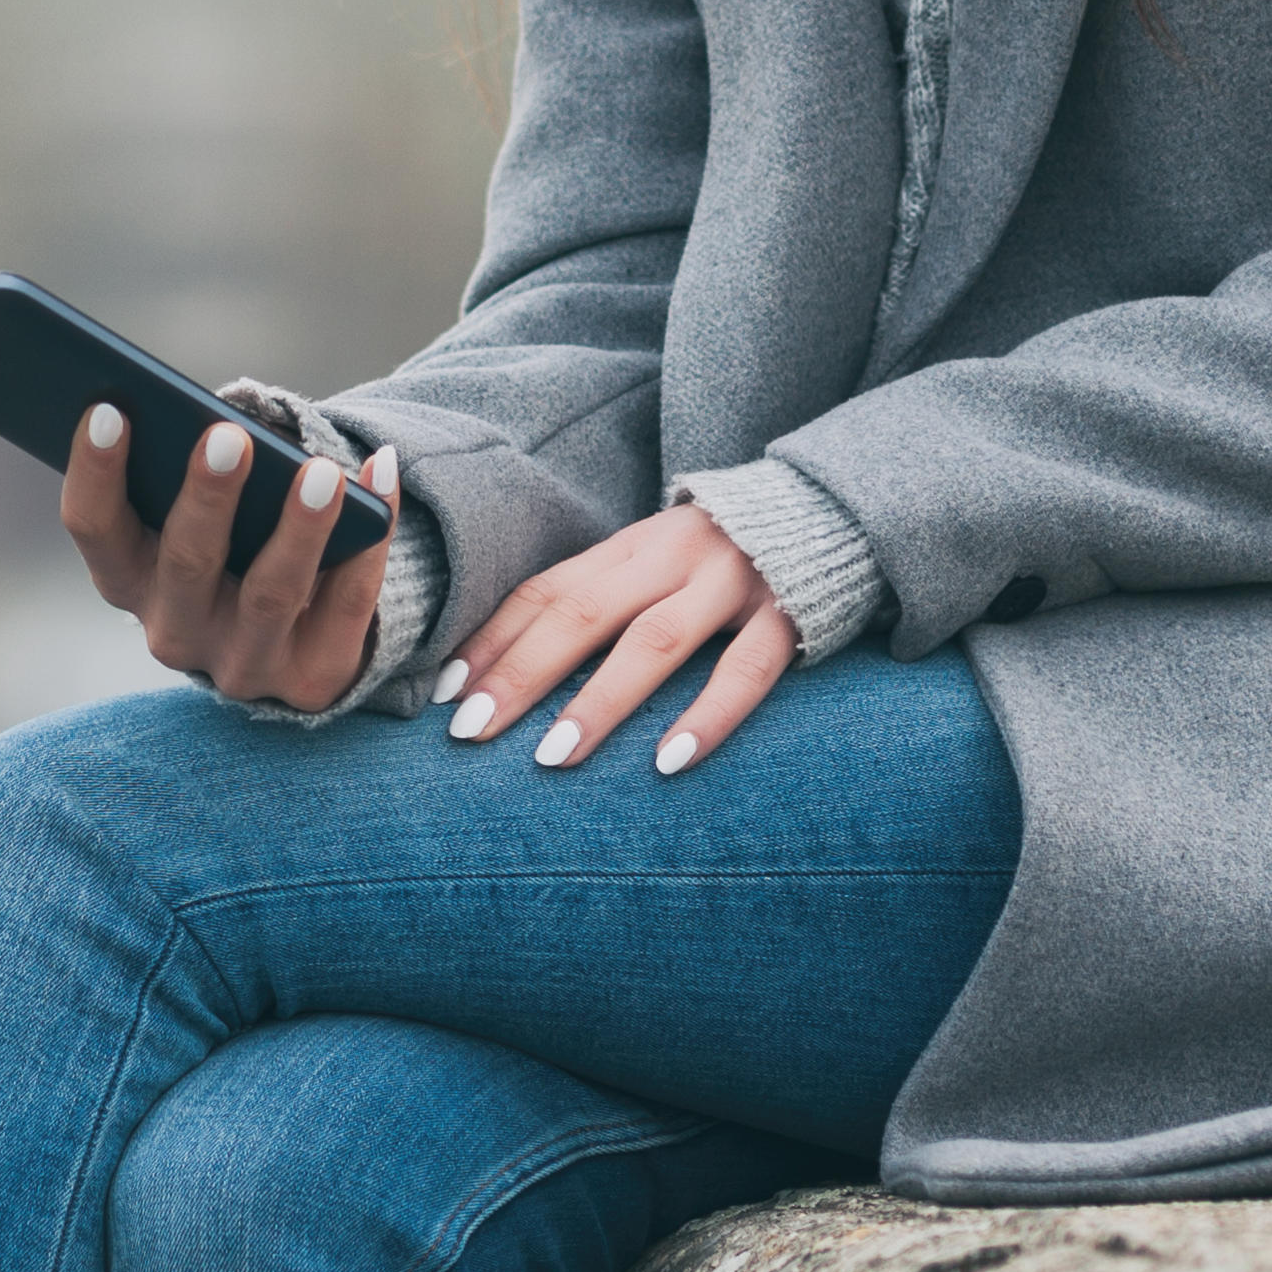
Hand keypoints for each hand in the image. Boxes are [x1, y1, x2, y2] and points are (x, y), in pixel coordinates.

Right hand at [61, 404, 393, 715]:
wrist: (295, 637)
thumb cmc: (234, 540)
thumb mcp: (196, 513)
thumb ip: (191, 472)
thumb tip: (229, 419)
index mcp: (129, 579)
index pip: (96, 530)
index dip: (96, 472)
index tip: (108, 409)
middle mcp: (175, 633)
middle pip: (187, 564)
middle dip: (208, 497)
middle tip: (228, 436)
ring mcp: (243, 664)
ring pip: (270, 595)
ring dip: (298, 529)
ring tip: (322, 473)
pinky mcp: (311, 679)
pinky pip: (347, 604)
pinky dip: (370, 541)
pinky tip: (380, 476)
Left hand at [436, 506, 793, 777]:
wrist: (827, 509)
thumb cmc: (718, 557)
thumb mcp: (650, 564)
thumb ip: (595, 601)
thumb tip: (505, 667)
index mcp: (629, 547)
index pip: (545, 591)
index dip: (493, 641)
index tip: (445, 696)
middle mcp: (670, 556)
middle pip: (582, 614)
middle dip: (521, 674)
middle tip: (471, 732)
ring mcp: (731, 583)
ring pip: (655, 641)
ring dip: (599, 702)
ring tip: (554, 758)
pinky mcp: (787, 612)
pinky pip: (746, 669)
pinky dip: (707, 715)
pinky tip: (670, 762)